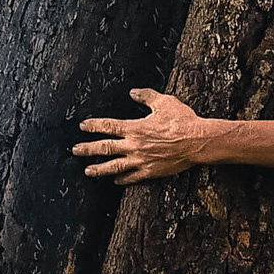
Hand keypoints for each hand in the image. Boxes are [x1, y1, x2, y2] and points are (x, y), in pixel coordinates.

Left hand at [74, 88, 206, 181]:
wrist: (197, 141)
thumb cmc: (183, 120)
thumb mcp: (164, 102)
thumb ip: (146, 96)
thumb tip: (133, 92)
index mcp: (136, 128)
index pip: (108, 126)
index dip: (94, 126)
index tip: (83, 126)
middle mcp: (135, 145)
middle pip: (105, 148)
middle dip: (88, 149)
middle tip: (75, 150)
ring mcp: (141, 160)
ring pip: (114, 166)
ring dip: (99, 169)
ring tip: (88, 171)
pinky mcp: (150, 171)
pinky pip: (132, 177)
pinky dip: (122, 179)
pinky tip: (115, 181)